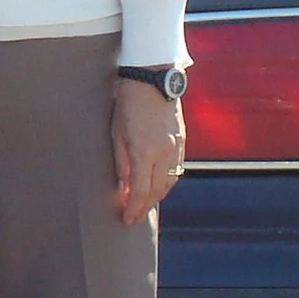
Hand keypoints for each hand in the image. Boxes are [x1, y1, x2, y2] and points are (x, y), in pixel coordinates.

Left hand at [111, 81, 185, 225]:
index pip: (141, 192)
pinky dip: (166, 181)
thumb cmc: (129, 103)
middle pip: (157, 191)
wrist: (153, 78)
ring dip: (157, 196)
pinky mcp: (182, 141)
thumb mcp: (116, 133)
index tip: (127, 219)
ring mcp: (176, 147)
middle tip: (133, 215)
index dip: (134, 209)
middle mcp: (164, 153)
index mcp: (144, 152)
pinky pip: (176, 169)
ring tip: (144, 203)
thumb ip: (122, 163)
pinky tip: (157, 185)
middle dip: (145, 207)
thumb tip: (123, 186)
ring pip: (170, 182)